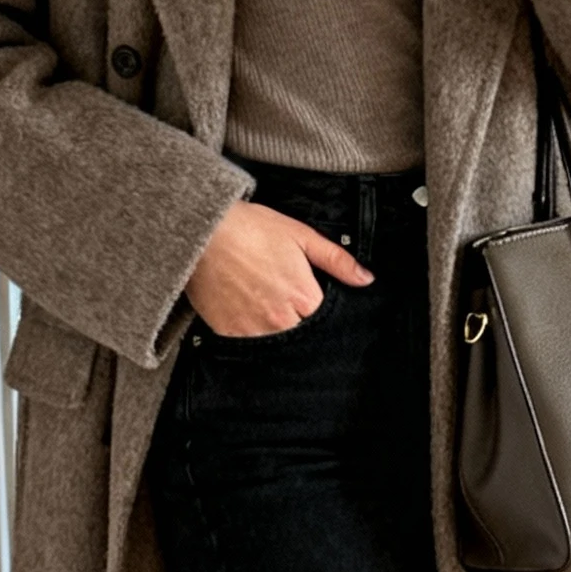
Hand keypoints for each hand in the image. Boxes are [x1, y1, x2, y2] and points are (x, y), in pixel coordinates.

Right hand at [186, 199, 373, 337]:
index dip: (314, 305)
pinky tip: (243, 308)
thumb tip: (367, 280)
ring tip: (260, 300)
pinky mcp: (229, 333)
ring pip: (275, 341)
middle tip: (278, 293)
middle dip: (296, 318)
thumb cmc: (252, 228)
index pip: (322, 317)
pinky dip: (249, 331)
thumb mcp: (301, 235)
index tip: (303, 292)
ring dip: (273, 328)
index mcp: (304, 296)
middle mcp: (282, 320)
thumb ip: (337, 261)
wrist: (203, 232)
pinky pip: (248, 343)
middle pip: (301, 332)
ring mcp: (254, 329)